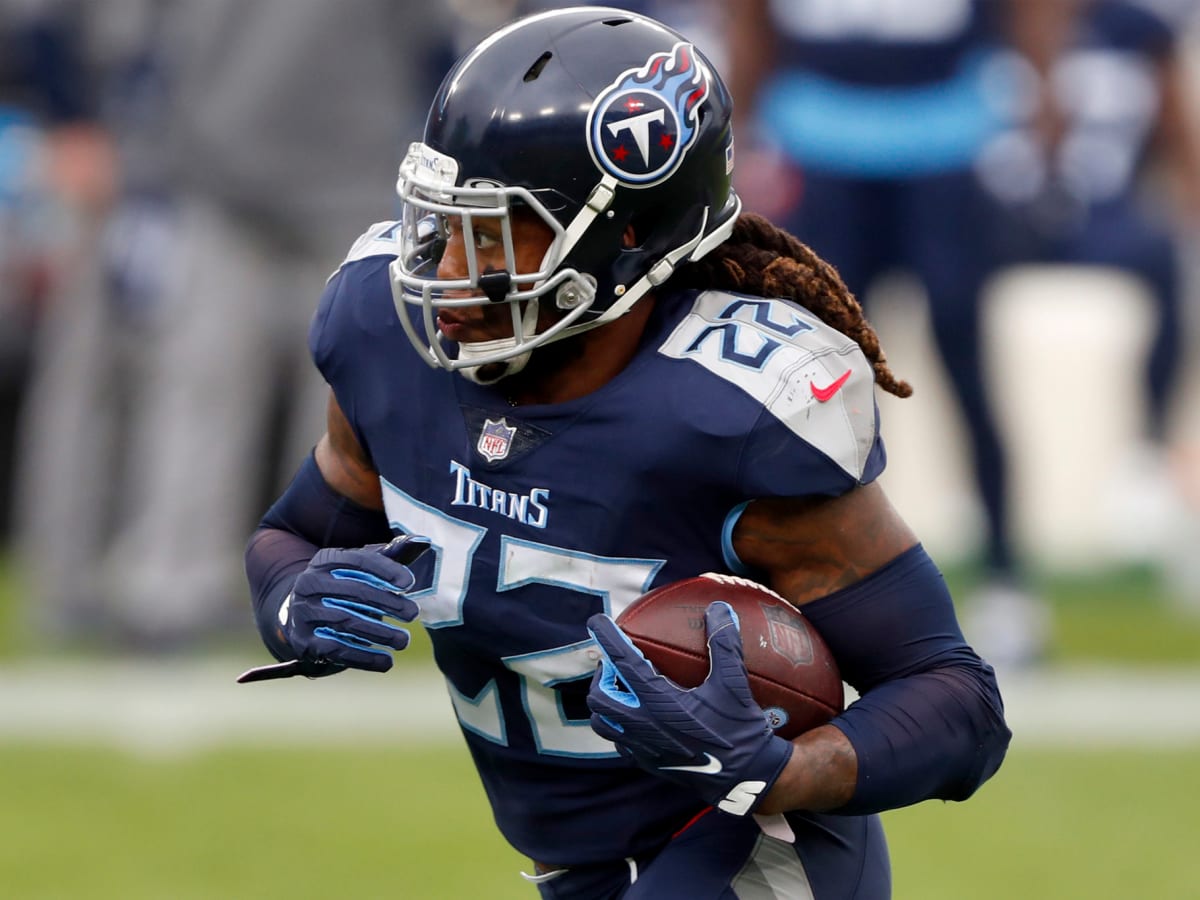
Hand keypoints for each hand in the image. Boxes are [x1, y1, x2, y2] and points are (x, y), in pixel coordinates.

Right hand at [279, 535, 426, 674]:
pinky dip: (364, 658)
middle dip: (388, 603)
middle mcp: (309, 583)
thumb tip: (423, 541)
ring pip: (346, 622)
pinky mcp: (303, 641)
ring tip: (403, 640)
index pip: (358, 561)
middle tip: (413, 613)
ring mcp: (303, 613)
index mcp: (326, 560)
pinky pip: (336, 650)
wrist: (301, 614)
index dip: (385, 571)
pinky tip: (387, 662)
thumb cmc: (345, 586)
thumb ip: (391, 556)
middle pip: (354, 592)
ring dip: (380, 633)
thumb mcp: (362, 568)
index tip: (409, 584)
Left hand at [586, 601, 793, 816]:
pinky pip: (618, 742)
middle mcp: (644, 726)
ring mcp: (642, 748)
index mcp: (661, 702)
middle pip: (598, 696)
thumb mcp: (734, 683)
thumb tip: (719, 607)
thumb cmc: (739, 728)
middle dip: (601, 675)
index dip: (607, 639)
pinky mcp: (647, 763)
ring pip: (602, 723)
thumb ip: (724, 643)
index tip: (596, 621)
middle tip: (616, 664)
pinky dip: (618, 725)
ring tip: (622, 689)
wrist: (745, 778)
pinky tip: (637, 716)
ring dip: (605, 702)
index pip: (623, 663)